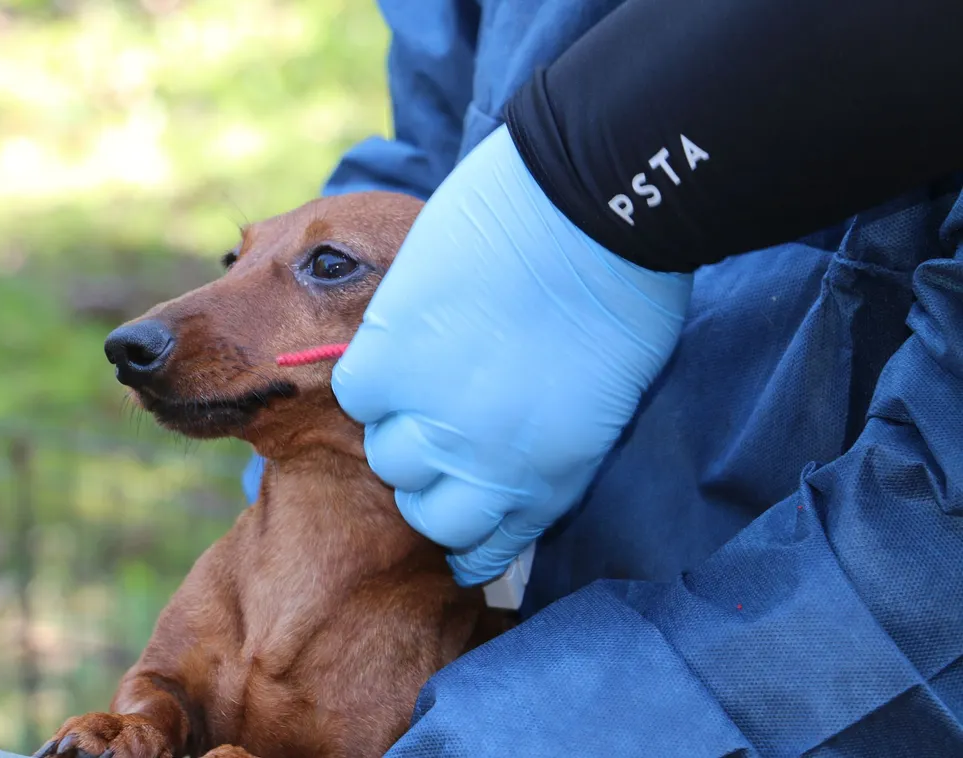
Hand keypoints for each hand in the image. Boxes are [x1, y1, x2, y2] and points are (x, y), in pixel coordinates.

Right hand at [332, 126, 692, 586]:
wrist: (595, 212)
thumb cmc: (625, 292)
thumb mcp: (605, 404)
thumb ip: (552, 448)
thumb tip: (509, 458)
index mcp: (548, 479)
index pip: (484, 545)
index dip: (467, 534)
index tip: (461, 521)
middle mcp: (484, 465)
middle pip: (426, 510)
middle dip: (432, 480)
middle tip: (437, 434)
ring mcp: (432, 417)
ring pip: (387, 457)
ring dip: (399, 427)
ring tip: (419, 381)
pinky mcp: (390, 363)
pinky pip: (358, 394)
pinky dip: (372, 376)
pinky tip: (398, 345)